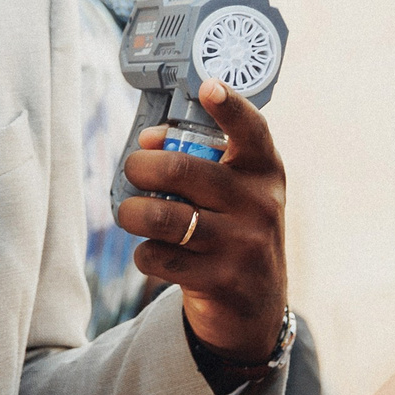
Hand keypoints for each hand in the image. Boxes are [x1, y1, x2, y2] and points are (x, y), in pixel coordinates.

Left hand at [115, 80, 287, 360]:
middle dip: (140, 167)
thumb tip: (148, 141)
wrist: (256, 306)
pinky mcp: (220, 280)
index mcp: (264, 171)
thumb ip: (198, 159)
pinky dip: (144, 253)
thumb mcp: (235, 193)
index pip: (252, 130)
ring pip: (163, 216)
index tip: (208, 88)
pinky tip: (154, 253)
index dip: (230, 107)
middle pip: (182, 169)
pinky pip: (159, 257)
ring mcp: (242, 244)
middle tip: (132, 171)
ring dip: (132, 213)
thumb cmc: (234, 231)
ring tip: (129, 214)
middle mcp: (259, 204)